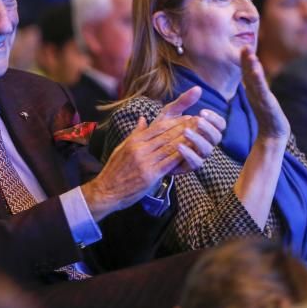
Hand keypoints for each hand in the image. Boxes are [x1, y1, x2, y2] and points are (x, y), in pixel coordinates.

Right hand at [84, 86, 221, 219]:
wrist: (107, 191)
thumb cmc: (114, 170)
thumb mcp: (122, 147)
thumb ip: (135, 133)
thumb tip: (143, 119)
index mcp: (134, 141)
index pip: (158, 127)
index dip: (175, 121)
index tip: (187, 117)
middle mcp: (140, 149)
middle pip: (167, 135)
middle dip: (184, 127)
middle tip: (199, 121)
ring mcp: (145, 162)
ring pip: (170, 147)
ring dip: (186, 140)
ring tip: (199, 134)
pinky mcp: (150, 175)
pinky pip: (169, 163)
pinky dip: (181, 156)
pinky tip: (192, 152)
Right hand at [241, 47, 289, 140]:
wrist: (273, 134)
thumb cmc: (267, 118)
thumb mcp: (260, 99)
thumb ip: (256, 88)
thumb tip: (253, 77)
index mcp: (253, 90)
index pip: (247, 73)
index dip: (245, 61)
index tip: (244, 47)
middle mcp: (254, 92)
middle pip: (248, 73)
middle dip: (246, 60)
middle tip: (244, 46)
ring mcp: (259, 97)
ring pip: (253, 79)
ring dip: (250, 66)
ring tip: (249, 53)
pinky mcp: (265, 103)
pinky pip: (260, 88)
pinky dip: (257, 79)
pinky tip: (255, 70)